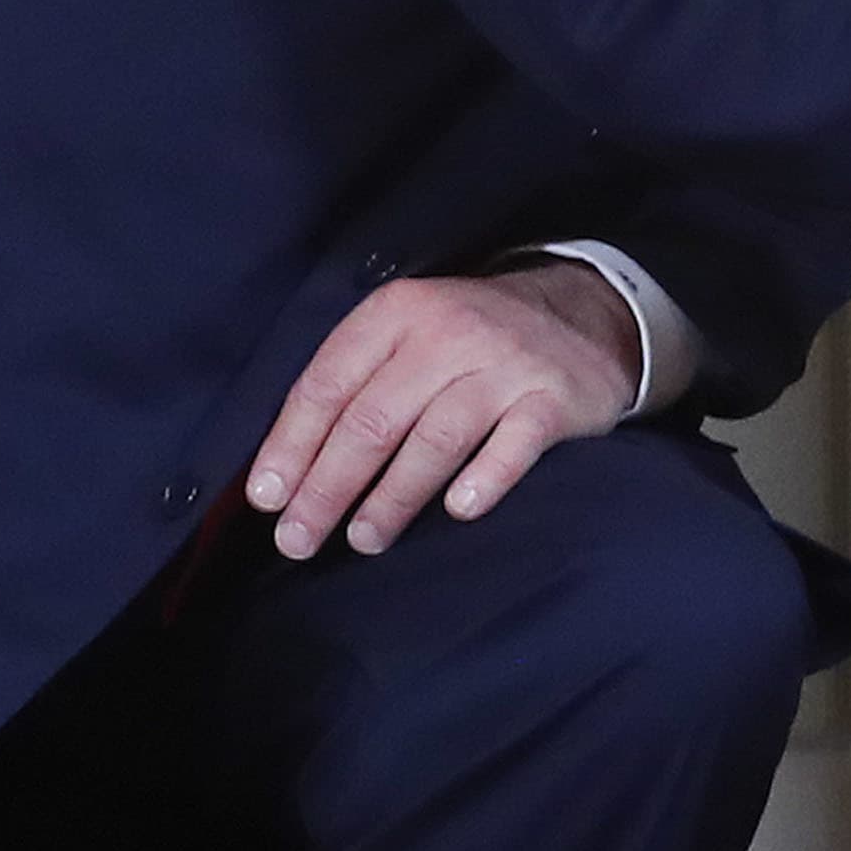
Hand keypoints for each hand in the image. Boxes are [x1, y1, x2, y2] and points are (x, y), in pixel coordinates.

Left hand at [245, 265, 639, 559]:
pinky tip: (458, 511)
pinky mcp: (555, 398)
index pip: (329, 383)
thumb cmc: (469, 341)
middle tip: (298, 540)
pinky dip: (484, 480)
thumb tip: (282, 473)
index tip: (267, 500)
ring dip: (392, 498)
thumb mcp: (408, 334)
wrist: (584, 315)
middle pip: (374, 419)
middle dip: (328, 487)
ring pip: (436, 438)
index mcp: (400, 311)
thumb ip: (354, 384)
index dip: (291, 446)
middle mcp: (451, 331)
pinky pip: (514, 446)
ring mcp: (507, 364)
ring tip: (364, 540)